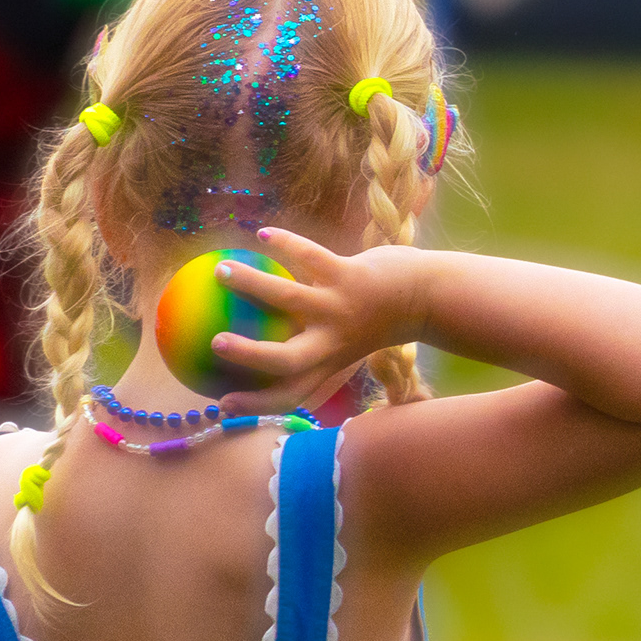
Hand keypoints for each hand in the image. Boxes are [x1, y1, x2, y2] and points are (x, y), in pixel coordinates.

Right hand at [208, 229, 434, 414]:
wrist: (427, 297)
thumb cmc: (379, 320)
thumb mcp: (347, 342)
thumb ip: (312, 346)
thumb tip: (266, 345)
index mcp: (330, 363)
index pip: (290, 394)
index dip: (256, 406)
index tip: (221, 405)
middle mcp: (333, 342)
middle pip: (286, 361)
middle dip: (249, 356)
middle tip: (213, 343)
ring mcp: (340, 308)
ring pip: (287, 297)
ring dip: (250, 283)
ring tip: (220, 271)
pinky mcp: (349, 275)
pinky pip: (308, 255)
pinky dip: (285, 243)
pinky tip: (262, 234)